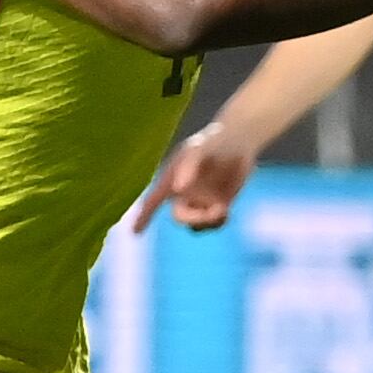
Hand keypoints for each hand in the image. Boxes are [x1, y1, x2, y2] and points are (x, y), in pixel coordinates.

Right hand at [133, 123, 253, 232]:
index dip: (143, 216)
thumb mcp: (199, 148)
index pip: (153, 200)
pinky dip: (218, 221)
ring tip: (222, 210)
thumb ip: (189, 165)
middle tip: (216, 212)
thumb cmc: (213, 140)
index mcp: (171, 178)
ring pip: (196, 224)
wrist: (238, 140)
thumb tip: (177, 190)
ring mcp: (200, 201)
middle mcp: (183, 193)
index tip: (134, 232)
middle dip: (194, 219)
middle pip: (180, 217)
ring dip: (208, 221)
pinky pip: (213, 223)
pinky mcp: (217, 205)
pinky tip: (225, 211)